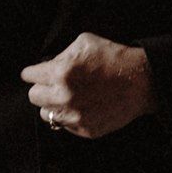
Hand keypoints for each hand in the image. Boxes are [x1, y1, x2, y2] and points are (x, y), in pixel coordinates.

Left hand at [21, 33, 156, 138]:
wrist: (142, 81)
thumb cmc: (115, 58)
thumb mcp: (85, 43)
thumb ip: (61, 54)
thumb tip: (48, 65)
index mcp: (60, 72)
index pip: (29, 76)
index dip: (33, 73)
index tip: (37, 74)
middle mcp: (64, 97)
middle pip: (34, 97)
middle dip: (42, 89)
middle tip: (53, 85)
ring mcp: (74, 116)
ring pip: (46, 114)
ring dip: (54, 105)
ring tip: (69, 98)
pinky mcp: (85, 129)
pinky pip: (65, 125)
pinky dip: (70, 116)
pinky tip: (84, 106)